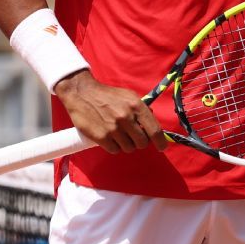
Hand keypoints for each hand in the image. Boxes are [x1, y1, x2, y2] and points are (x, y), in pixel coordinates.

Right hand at [54, 71, 168, 153]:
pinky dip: (114, 147)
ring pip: (128, 148)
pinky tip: (109, 138)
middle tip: (132, 137)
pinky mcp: (101, 137)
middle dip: (139, 142)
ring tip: (118, 135)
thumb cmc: (108, 95)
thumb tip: (151, 124)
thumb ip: (141, 109)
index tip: (162, 147)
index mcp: (136, 106)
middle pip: (142, 143)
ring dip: (125, 145)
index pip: (154, 130)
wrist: (82, 93)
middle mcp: (126, 117)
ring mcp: (113, 128)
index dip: (160, 142)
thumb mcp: (129, 96)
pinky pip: (114, 150)